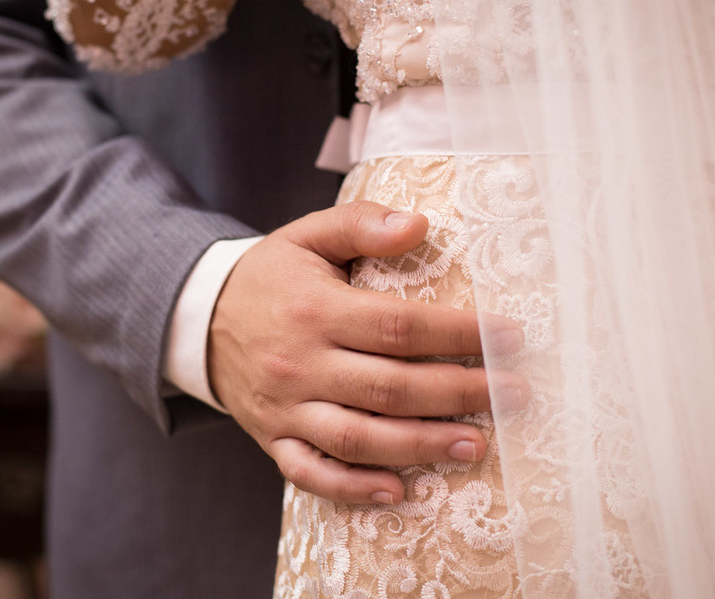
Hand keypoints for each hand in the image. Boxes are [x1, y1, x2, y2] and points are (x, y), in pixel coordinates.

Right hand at [208, 201, 528, 504]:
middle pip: (391, 388)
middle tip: (515, 394)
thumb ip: (360, 223)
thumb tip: (420, 224)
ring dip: (421, 446)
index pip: (399, 327)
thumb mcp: (307, 235)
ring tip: (478, 445)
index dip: (459, 334)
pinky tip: (398, 492)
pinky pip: (311, 472)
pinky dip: (352, 488)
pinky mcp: (273, 439)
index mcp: (315, 312)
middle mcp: (301, 365)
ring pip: (359, 438)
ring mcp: (286, 409)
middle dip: (459, 393)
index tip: (509, 336)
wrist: (199, 319)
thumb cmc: (271, 276)